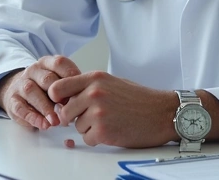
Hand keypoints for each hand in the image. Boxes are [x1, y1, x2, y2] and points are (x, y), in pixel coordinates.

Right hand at [0, 56, 80, 129]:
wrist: (18, 90)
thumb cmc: (45, 88)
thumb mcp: (58, 81)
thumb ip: (70, 87)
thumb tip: (84, 99)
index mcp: (47, 63)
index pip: (59, 63)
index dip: (71, 77)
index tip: (80, 92)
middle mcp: (33, 71)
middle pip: (46, 78)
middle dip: (59, 94)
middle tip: (69, 109)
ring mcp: (21, 84)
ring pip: (31, 91)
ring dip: (45, 107)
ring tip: (56, 122)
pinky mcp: (12, 100)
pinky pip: (20, 108)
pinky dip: (33, 117)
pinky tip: (44, 125)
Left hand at [48, 71, 178, 147]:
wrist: (162, 113)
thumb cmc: (139, 98)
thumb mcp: (111, 82)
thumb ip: (88, 86)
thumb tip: (66, 96)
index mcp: (94, 78)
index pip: (57, 88)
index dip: (56, 99)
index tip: (61, 104)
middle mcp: (93, 93)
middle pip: (65, 111)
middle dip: (75, 118)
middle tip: (92, 117)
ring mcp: (98, 112)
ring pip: (77, 127)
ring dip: (89, 128)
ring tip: (109, 122)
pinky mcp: (103, 131)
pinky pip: (88, 139)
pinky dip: (98, 138)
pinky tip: (113, 131)